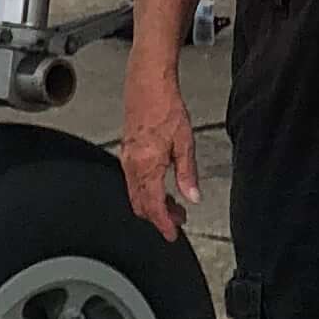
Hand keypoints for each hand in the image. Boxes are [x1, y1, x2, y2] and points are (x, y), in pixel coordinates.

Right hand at [121, 74, 200, 238]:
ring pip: (135, 193)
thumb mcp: (185, 142)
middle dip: (158, 217)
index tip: (172, 234)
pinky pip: (132, 180)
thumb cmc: (165, 107)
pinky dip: (146, 189)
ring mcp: (126, 158)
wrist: (148, 83)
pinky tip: (161, 183)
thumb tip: (193, 197)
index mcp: (147, 166)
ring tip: (174, 203)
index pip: (153, 207)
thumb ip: (187, 174)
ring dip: (152, 203)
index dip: (163, 224)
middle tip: (178, 219)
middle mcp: (132, 165)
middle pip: (141, 205)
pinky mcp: (126, 151)